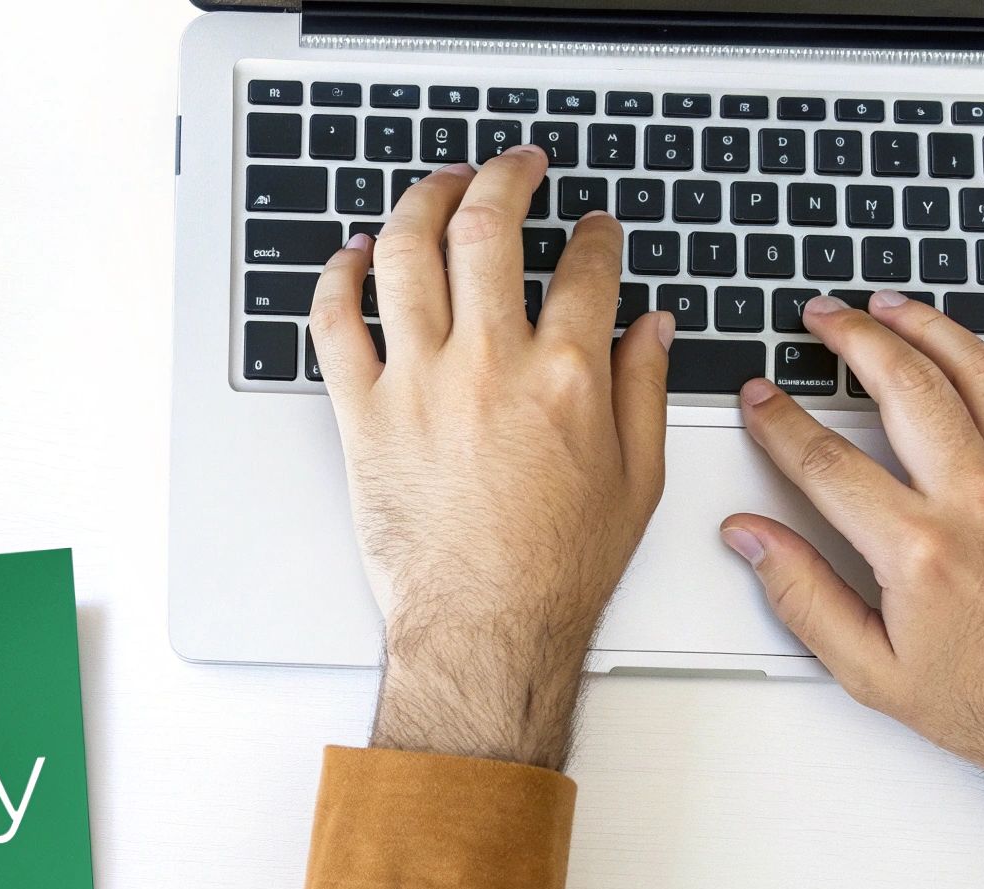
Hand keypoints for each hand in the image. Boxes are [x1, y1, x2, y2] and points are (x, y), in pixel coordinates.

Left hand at [309, 148, 673, 769]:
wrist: (484, 627)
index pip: (584, 268)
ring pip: (404, 256)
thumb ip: (643, 390)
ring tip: (437, 186)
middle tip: (513, 167)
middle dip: (503, 179)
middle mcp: (488, 365)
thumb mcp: (636, 480)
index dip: (594, 236)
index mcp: (564, 375)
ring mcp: (417, 384)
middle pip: (486, 231)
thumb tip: (649, 327)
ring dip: (420, 204)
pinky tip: (350, 257)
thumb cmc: (555, 569)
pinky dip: (335, 279)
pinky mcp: (363, 413)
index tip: (593, 230)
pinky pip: (334, 324)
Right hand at [724, 291, 983, 812]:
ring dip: (927, 326)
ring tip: (889, 306)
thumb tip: (749, 537)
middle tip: (821, 316)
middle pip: (905, 385)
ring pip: (977, 370)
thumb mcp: (868, 668)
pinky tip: (973, 350)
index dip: (780, 419)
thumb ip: (800, 594)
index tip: (759, 397)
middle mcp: (981, 502)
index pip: (825, 459)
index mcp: (920, 550)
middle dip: (852, 338)